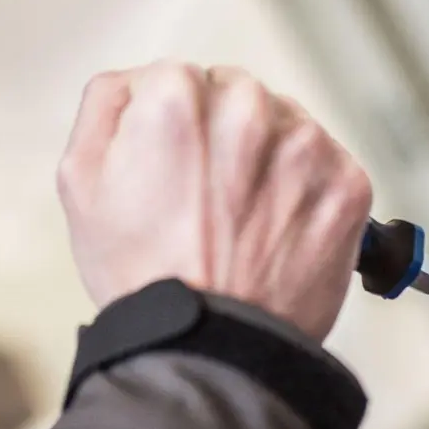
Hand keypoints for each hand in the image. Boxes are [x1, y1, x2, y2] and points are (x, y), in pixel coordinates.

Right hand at [57, 62, 372, 342]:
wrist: (209, 350)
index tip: (174, 171)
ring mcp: (305, 146)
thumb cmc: (144, 275)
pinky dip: (308, 192)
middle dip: (223, 136)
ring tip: (243, 222)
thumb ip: (106, 105)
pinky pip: (327, 165)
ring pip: (285, 126)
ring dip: (269, 159)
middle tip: (208, 202)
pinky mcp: (347, 184)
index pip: (180, 79)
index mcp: (177, 97)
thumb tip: (137, 81)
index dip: (172, 128)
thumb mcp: (81, 182)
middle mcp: (247, 109)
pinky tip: (277, 231)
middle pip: (236, 95)